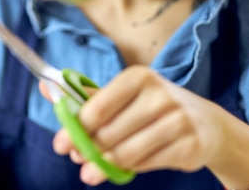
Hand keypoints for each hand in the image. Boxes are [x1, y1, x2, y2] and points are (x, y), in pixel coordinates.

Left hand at [46, 66, 227, 185]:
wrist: (205, 123)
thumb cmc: (151, 106)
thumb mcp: (122, 95)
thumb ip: (84, 95)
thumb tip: (44, 87)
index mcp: (138, 77)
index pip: (97, 108)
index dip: (74, 129)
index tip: (61, 143)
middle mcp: (159, 95)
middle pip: (108, 133)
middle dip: (87, 150)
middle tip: (78, 158)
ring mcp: (177, 120)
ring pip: (126, 153)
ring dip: (104, 164)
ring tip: (92, 170)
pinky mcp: (189, 145)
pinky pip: (146, 164)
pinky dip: (130, 168)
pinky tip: (125, 166)